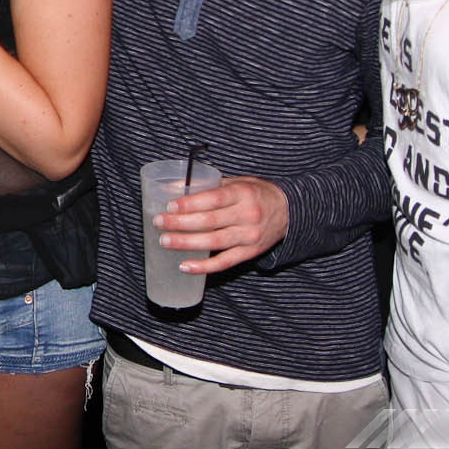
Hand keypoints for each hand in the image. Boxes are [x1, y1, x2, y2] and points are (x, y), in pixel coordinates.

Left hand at [154, 176, 288, 273]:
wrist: (289, 210)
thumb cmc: (256, 193)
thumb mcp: (237, 182)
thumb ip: (210, 186)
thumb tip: (175, 188)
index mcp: (243, 193)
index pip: (213, 199)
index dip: (190, 204)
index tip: (170, 206)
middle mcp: (247, 215)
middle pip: (210, 222)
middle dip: (181, 224)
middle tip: (159, 223)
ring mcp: (249, 236)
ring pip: (214, 243)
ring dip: (187, 243)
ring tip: (165, 242)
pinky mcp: (250, 253)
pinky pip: (224, 263)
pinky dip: (204, 266)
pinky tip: (185, 266)